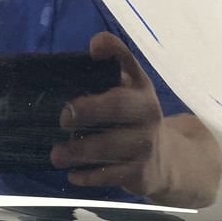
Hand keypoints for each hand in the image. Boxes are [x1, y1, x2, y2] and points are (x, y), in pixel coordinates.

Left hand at [50, 32, 221, 207]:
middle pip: (117, 107)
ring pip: (110, 147)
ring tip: (56, 155)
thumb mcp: (131, 91)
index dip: (113, 53)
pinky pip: (110, 175)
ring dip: (80, 151)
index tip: (92, 50)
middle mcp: (147, 114)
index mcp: (141, 90)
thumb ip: (115, 65)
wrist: (165, 160)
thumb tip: (96, 44)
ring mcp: (144, 145)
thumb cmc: (135, 120)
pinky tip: (73, 174)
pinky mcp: (139, 173)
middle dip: (89, 110)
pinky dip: (89, 176)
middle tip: (63, 118)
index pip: (129, 65)